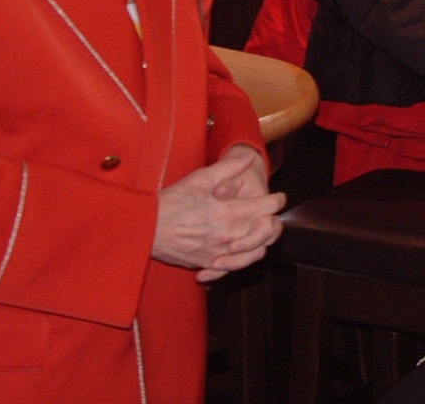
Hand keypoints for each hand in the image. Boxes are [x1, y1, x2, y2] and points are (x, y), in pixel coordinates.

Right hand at [153, 153, 285, 282]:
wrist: (145, 230)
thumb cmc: (171, 202)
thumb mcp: (200, 179)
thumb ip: (228, 168)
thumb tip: (248, 158)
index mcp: (229, 212)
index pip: (266, 208)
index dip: (277, 200)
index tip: (278, 197)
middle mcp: (228, 236)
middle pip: (265, 232)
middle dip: (270, 220)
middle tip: (268, 213)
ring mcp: (219, 253)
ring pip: (254, 253)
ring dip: (259, 241)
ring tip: (256, 231)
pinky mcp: (207, 264)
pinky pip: (233, 266)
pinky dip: (240, 259)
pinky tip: (236, 250)